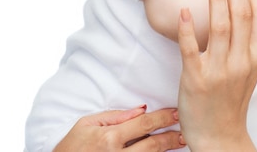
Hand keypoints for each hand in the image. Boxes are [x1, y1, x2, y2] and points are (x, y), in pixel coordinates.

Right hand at [53, 106, 184, 150]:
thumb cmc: (71, 146)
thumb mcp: (87, 124)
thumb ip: (115, 116)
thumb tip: (141, 109)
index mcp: (109, 138)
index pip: (143, 124)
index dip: (162, 118)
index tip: (176, 113)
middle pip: (151, 145)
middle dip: (170, 137)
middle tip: (184, 131)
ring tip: (180, 144)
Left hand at [177, 0, 256, 151]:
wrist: (219, 135)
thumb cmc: (233, 97)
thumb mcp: (251, 67)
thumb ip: (252, 40)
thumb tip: (248, 4)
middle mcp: (242, 61)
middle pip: (242, 14)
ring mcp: (219, 71)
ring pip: (221, 26)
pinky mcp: (196, 79)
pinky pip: (191, 49)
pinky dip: (188, 28)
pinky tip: (185, 11)